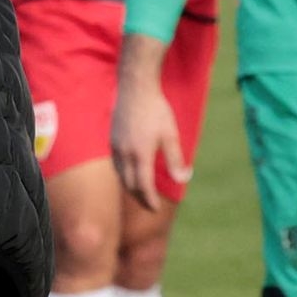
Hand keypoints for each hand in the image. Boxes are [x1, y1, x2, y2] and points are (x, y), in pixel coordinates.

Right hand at [111, 35, 189, 210]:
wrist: (135, 87)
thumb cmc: (156, 110)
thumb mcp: (171, 135)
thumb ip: (176, 159)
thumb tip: (184, 179)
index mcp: (140, 154)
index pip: (143, 186)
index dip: (149, 200)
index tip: (154, 209)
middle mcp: (125, 153)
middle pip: (129, 184)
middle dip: (139, 197)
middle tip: (148, 204)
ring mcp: (116, 145)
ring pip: (120, 174)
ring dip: (130, 186)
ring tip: (140, 191)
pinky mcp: (112, 138)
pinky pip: (116, 163)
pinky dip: (123, 173)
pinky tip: (130, 170)